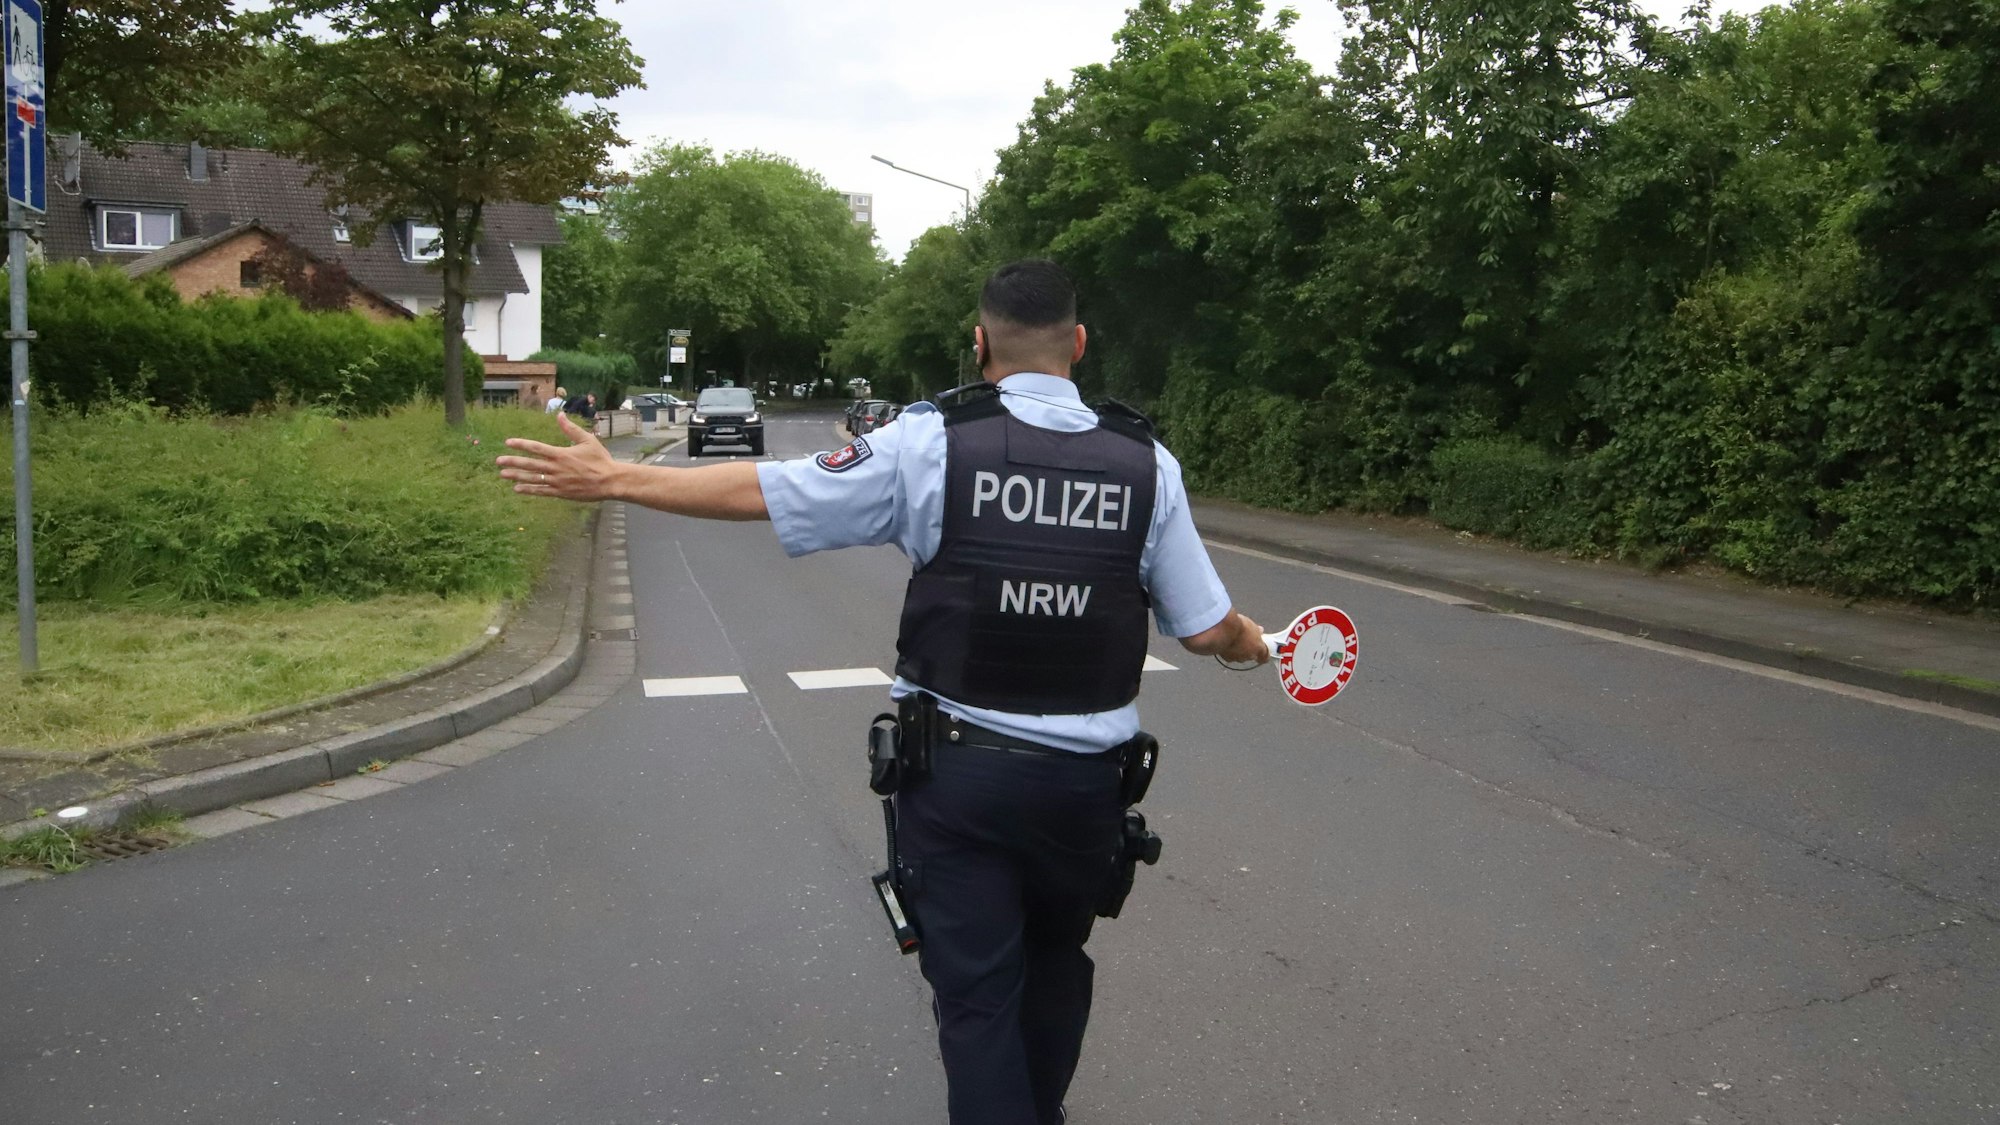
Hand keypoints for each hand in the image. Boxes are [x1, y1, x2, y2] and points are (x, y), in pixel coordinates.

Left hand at [496, 412, 619, 501]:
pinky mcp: (561, 493)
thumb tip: (560, 415)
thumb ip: (571, 429)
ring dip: (516, 476)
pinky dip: (529, 490)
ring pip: (532, 478)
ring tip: (503, 474)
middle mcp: (556, 468)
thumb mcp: (587, 440)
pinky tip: (517, 489)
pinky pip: (541, 491)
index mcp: (561, 453)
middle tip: (498, 461)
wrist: (610, 481)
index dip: (521, 444)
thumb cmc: (600, 459)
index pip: (536, 447)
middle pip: (530, 464)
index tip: (508, 442)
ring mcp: (557, 481)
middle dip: (512, 461)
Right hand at [1224, 613, 1269, 665]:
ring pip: (1240, 656)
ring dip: (1238, 650)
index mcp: (1259, 648)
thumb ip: (1256, 631)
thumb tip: (1259, 630)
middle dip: (1249, 649)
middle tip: (1245, 639)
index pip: (1265, 657)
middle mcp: (1249, 656)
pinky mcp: (1227, 658)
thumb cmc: (1239, 626)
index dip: (1264, 654)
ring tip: (1234, 639)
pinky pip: (1230, 656)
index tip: (1262, 649)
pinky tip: (1226, 642)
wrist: (1223, 628)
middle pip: (1252, 655)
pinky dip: (1229, 651)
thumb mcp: (1252, 625)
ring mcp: (1238, 658)